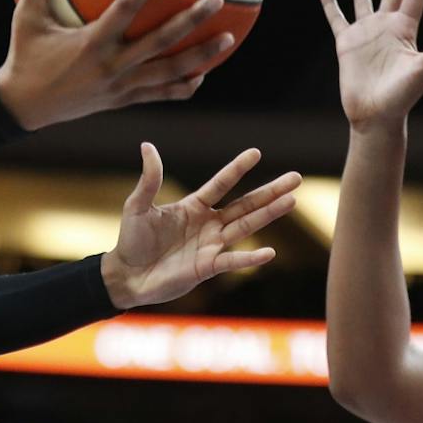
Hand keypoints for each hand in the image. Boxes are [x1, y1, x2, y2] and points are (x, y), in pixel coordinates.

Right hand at [0, 0, 230, 130]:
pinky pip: (160, 94)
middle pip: (161, 42)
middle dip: (191, 20)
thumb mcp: (27, 20)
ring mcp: (121, 87)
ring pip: (170, 72)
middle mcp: (112, 66)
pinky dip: (184, 85)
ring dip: (201, 56)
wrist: (24, 108)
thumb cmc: (25, 58)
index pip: (125, 8)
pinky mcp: (124, 101)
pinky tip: (203, 73)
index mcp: (91, 43)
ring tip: (229, 38)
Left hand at [101, 144, 300, 309]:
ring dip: (269, 214)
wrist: (126, 276)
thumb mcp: (138, 206)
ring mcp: (211, 246)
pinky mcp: (207, 267)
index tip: (256, 152)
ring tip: (292, 200)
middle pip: (245, 204)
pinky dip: (250, 257)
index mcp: (194, 207)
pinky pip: (232, 260)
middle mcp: (208, 224)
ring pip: (245, 226)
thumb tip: (147, 146)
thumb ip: (149, 179)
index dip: (237, 169)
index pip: (220, 184)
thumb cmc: (131, 240)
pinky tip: (270, 252)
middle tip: (296, 178)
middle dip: (270, 191)